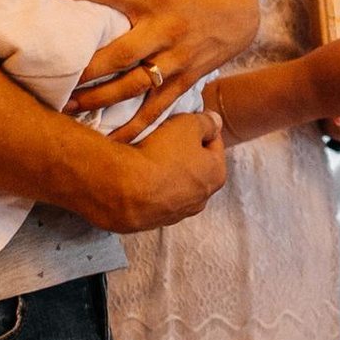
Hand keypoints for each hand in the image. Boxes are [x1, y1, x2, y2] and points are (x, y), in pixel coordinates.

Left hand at [57, 0, 258, 131]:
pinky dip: (135, 127)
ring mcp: (175, 60)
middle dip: (89, 69)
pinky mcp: (184, 81)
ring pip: (135, 86)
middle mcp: (165, 31)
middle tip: (55, 77)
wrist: (242, 9)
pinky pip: (157, 109)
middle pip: (121, 54)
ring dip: (101, 100)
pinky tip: (110, 143)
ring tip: (68, 108)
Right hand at [84, 105, 228, 231]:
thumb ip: (207, 122)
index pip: (214, 142)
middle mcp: (202, 199)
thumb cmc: (161, 153)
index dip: (201, 127)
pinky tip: (139, 176)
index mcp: (217, 175)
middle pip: (196, 167)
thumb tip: (215, 121)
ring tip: (151, 157)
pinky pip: (156, 198)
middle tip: (168, 137)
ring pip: (177, 185)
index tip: (187, 118)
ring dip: (169, 172)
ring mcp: (177, 214)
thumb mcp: (188, 125)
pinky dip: (151, 187)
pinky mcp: (152, 222)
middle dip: (186, 152)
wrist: (123, 189)